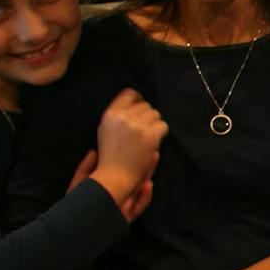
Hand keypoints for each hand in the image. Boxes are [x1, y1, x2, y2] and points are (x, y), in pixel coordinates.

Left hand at [70, 149, 156, 221]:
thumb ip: (85, 168)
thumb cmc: (75, 204)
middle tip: (153, 153)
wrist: (75, 225)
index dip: (132, 161)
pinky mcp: (124, 218)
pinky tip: (148, 185)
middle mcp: (118, 196)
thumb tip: (93, 151)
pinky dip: (144, 197)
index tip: (139, 148)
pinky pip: (138, 207)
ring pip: (139, 191)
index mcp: (109, 186)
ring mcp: (122, 206)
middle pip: (136, 180)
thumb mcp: (79, 183)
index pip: (123, 172)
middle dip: (146, 167)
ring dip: (147, 177)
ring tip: (152, 164)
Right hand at [89, 90, 167, 209]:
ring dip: (154, 124)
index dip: (138, 99)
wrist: (115, 175)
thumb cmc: (110, 154)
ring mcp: (137, 126)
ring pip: (156, 114)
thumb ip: (118, 115)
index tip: (141, 108)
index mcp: (111, 114)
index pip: (130, 94)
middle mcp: (124, 117)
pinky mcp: (150, 136)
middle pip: (145, 105)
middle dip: (146, 116)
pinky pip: (163, 126)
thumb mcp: (105, 129)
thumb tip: (135, 101)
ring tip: (147, 136)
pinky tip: (153, 141)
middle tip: (143, 129)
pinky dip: (161, 133)